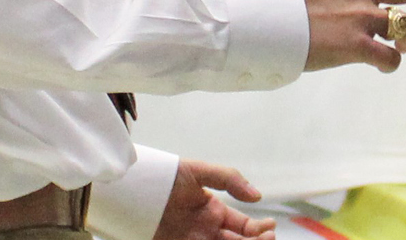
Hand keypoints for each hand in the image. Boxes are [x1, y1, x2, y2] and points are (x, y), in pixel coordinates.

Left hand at [153, 159, 271, 239]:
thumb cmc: (165, 178)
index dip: (260, 229)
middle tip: (268, 239)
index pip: (244, 226)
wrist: (134, 190)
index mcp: (214, 212)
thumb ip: (229, 179)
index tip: (270, 227)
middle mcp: (207, 230)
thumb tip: (257, 196)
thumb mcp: (199, 172)